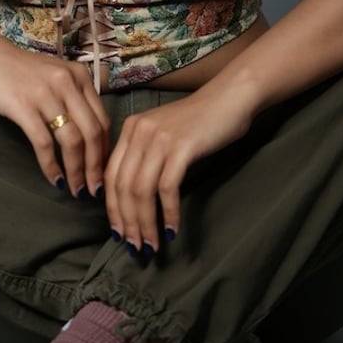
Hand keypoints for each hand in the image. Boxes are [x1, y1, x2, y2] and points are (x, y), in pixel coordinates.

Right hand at [0, 31, 110, 196]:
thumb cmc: (18, 71)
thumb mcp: (54, 76)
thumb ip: (73, 98)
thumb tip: (90, 139)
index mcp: (80, 76)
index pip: (103, 120)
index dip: (106, 151)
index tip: (104, 173)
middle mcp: (67, 82)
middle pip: (92, 133)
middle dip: (95, 167)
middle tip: (94, 191)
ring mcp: (45, 93)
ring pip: (71, 140)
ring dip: (76, 170)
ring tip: (75, 189)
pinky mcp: (22, 106)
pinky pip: (43, 143)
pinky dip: (51, 166)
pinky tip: (53, 179)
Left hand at [104, 85, 253, 252]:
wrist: (231, 97)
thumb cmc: (201, 120)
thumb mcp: (163, 133)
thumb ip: (146, 155)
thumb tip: (134, 197)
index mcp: (131, 129)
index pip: (111, 175)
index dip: (113, 208)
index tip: (119, 231)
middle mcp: (139, 132)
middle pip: (123, 186)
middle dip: (127, 221)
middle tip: (134, 245)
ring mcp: (160, 138)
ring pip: (141, 190)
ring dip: (145, 222)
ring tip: (151, 244)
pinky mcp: (181, 146)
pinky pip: (167, 188)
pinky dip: (168, 213)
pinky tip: (173, 229)